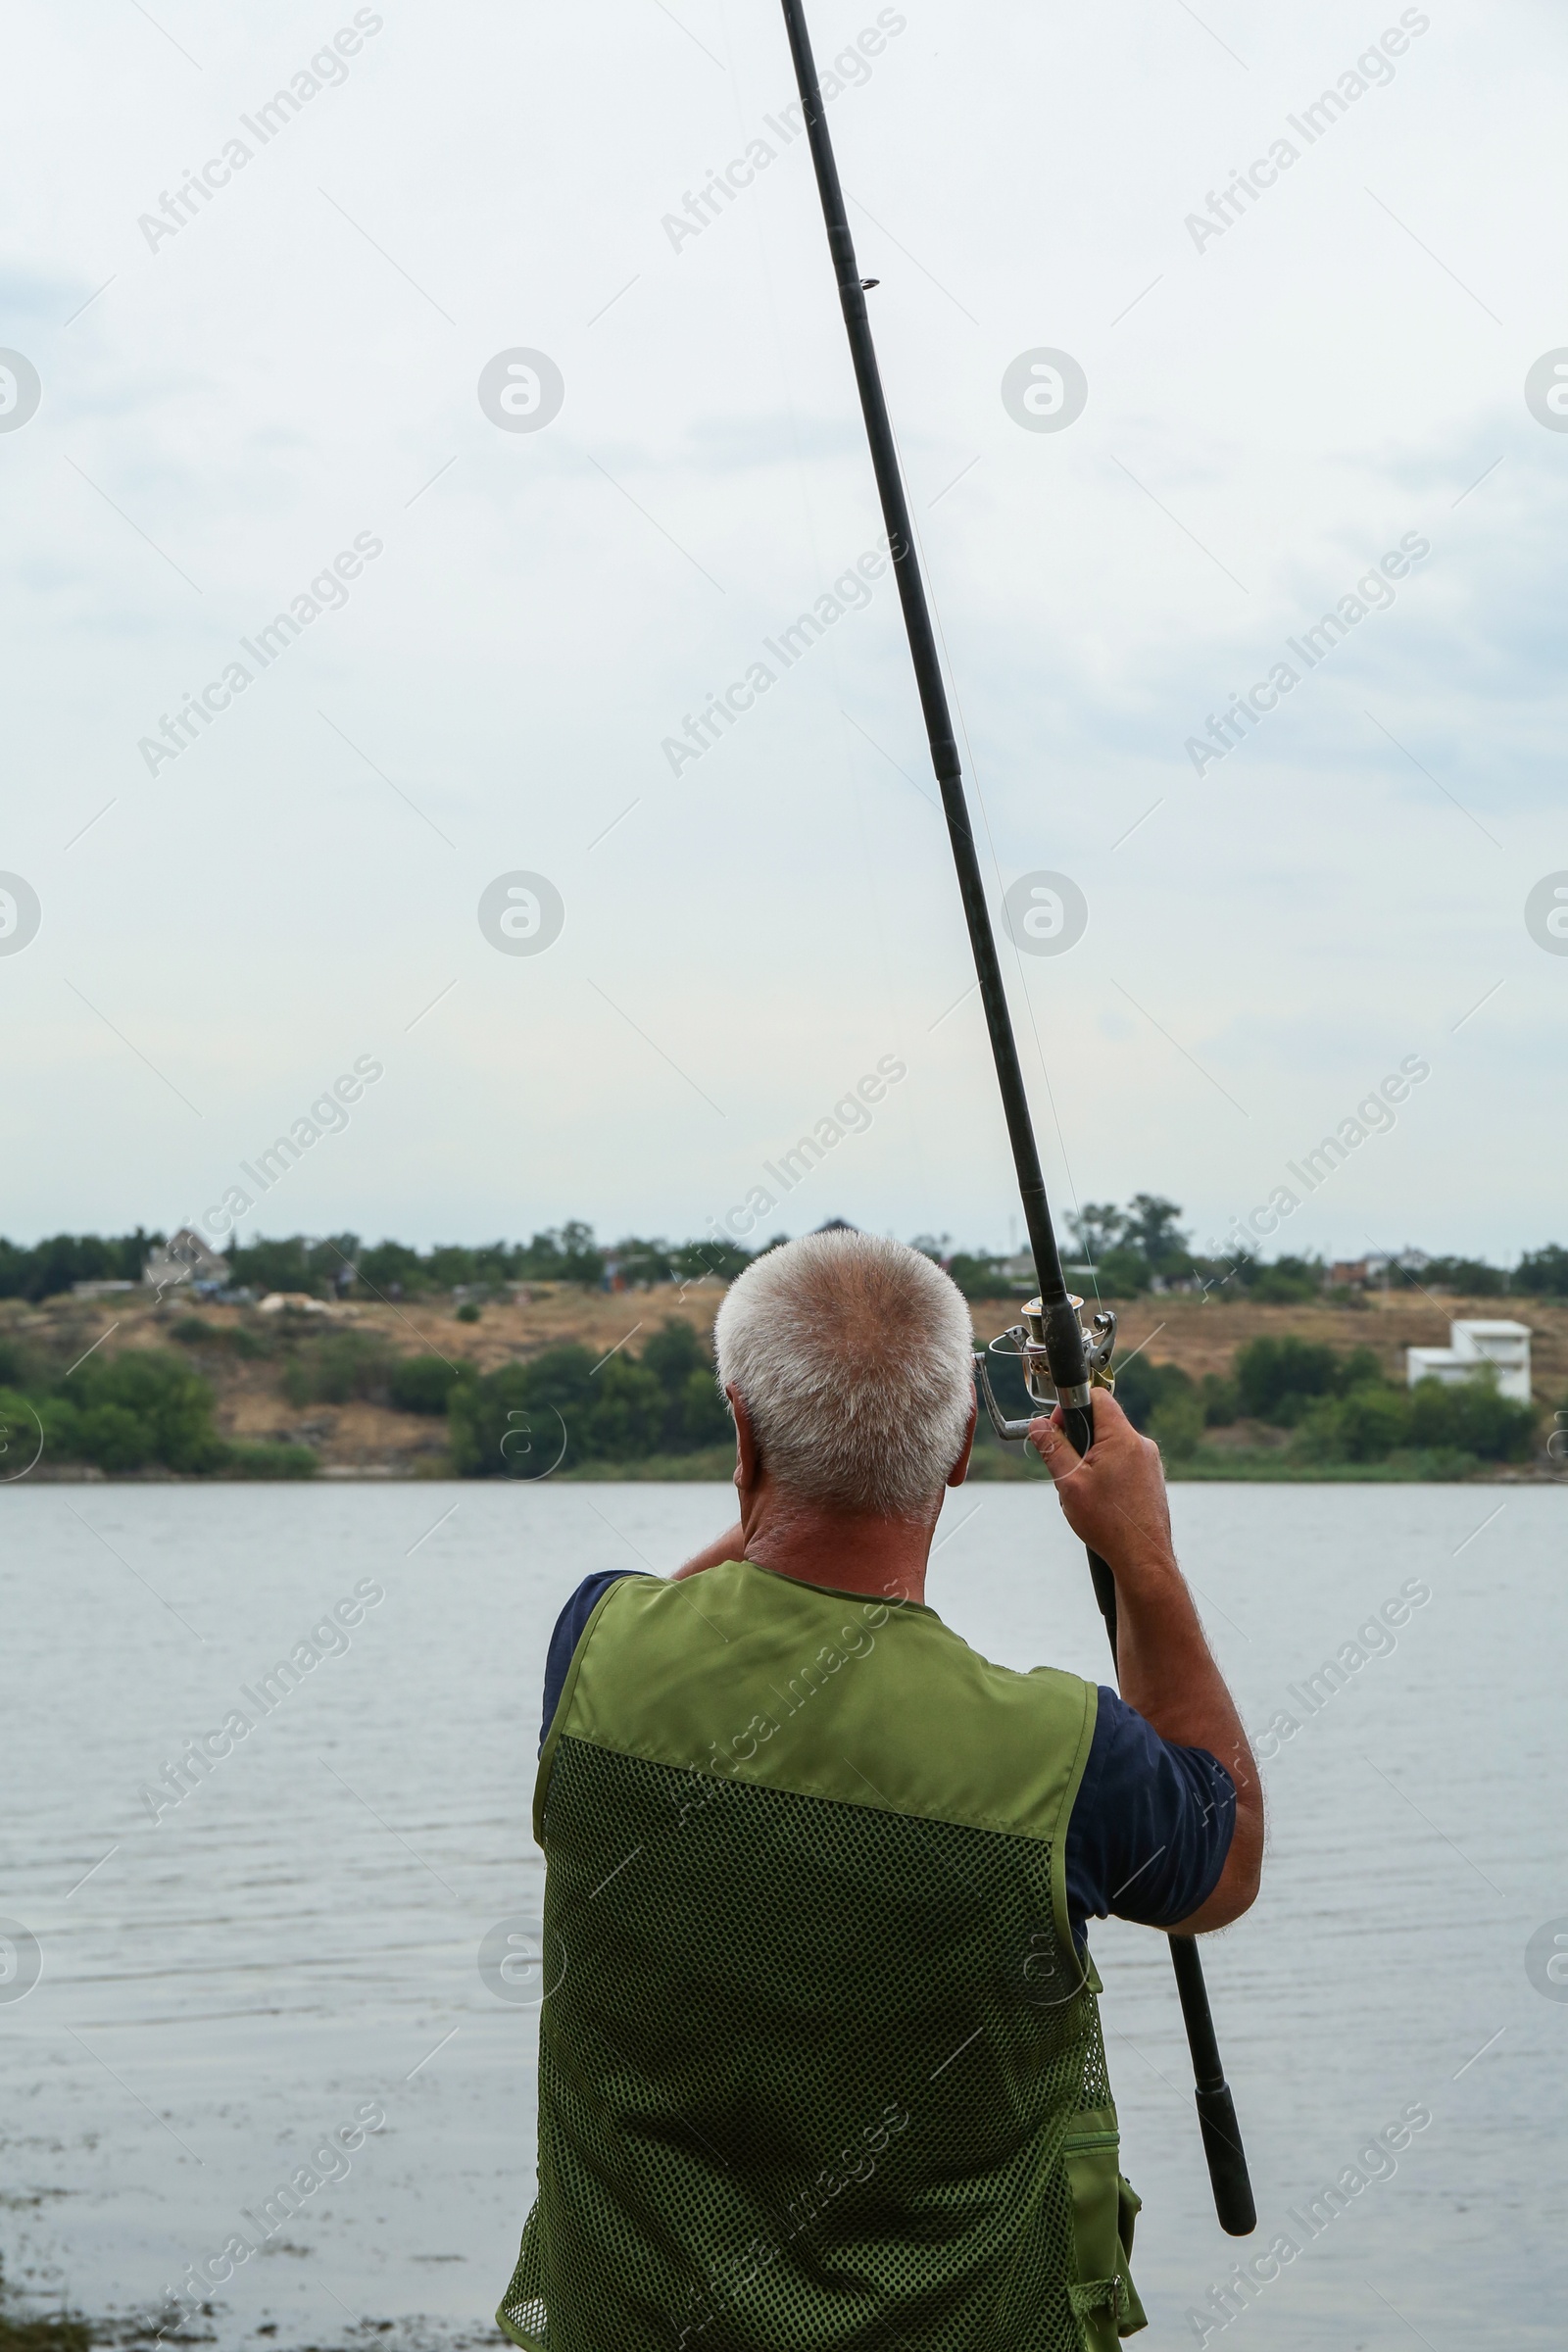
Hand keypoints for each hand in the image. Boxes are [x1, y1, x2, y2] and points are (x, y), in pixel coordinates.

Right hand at [1029, 1390, 1174, 1577]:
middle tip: (1066, 1467)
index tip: (1056, 1431)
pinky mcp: (1151, 1479)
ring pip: (1111, 1445)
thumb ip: (1052, 1448)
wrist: (1143, 1558)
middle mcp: (1140, 1445)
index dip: (1070, 1408)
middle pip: (1102, 1422)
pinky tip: (1100, 1500)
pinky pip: (1123, 1463)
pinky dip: (1107, 1473)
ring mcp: (1149, 1462)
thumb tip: (1038, 1425)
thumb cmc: (1109, 1523)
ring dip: (1091, 1459)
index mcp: (1122, 1438)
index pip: (1097, 1397)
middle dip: (1078, 1439)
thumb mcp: (1069, 1482)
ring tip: (1084, 1490)